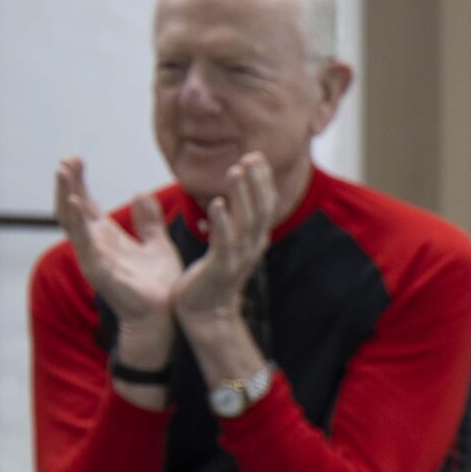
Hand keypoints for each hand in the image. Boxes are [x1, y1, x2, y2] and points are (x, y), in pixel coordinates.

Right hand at [55, 157, 180, 334]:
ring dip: (66, 194)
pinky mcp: (97, 269)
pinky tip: (73, 201)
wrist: (165, 314)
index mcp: (106, 238)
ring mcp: (92, 256)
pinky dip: (76, 221)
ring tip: (63, 171)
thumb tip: (141, 193)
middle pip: (72, 208)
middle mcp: (94, 245)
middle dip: (68, 183)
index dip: (78, 182)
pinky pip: (82, 242)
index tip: (75, 158)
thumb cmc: (160, 285)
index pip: (85, 204)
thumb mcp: (157, 244)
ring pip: (71, 221)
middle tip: (66, 159)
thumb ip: (148, 221)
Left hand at [172, 153, 280, 329]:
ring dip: (242, 194)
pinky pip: (224, 242)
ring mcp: (238, 257)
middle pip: (261, 208)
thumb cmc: (210, 279)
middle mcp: (252, 246)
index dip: (262, 180)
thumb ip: (231, 223)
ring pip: (246, 221)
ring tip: (235, 170)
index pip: (264, 204)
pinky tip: (216, 203)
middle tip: (252, 156)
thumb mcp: (227, 246)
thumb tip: (227, 199)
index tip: (255, 156)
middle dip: (257, 181)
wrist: (206, 315)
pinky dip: (222, 222)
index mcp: (254, 239)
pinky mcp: (221, 268)